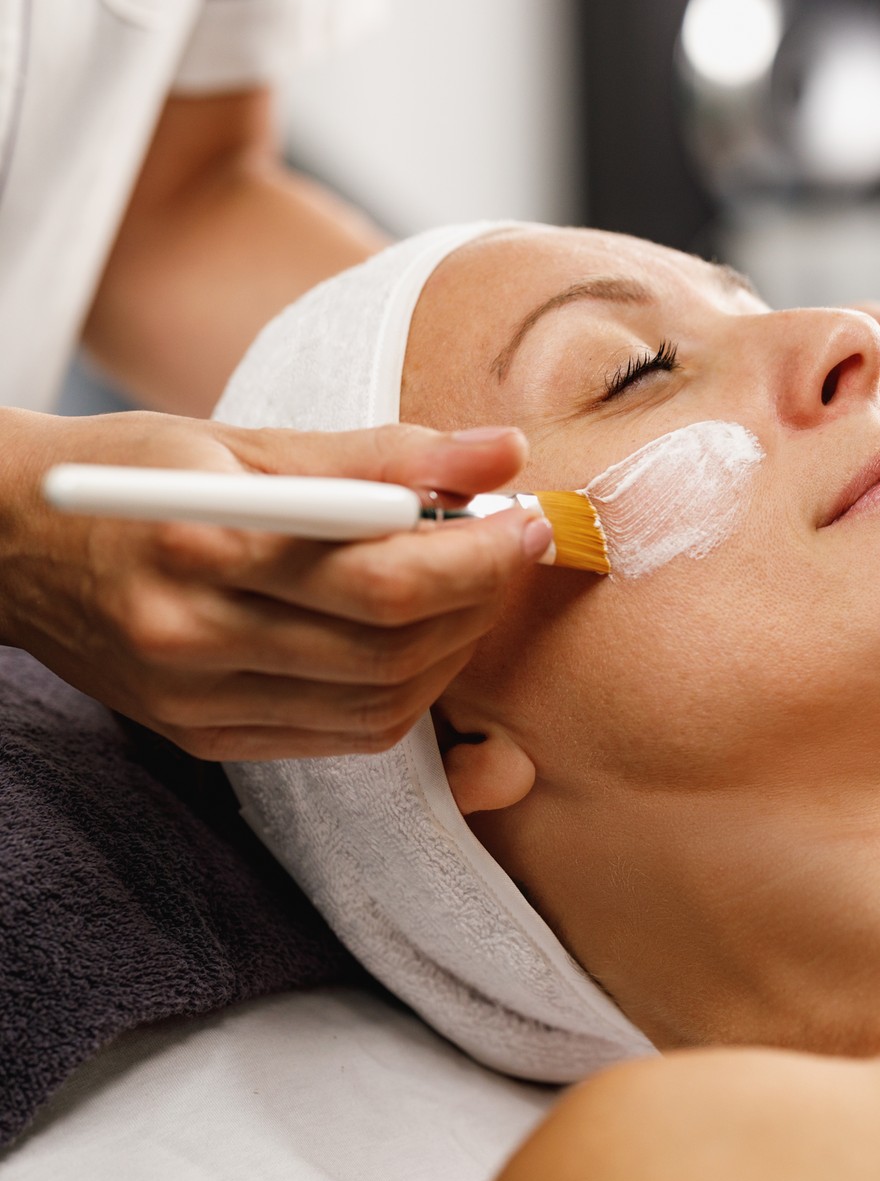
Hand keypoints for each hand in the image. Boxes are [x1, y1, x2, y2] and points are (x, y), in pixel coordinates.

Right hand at [0, 409, 550, 759]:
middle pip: (391, 649)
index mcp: (199, 544)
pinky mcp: (204, 738)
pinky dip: (407, 693)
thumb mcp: (249, 441)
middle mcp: (192, 637)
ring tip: (470, 587)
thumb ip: (384, 453)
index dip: (478, 557)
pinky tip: (419, 638)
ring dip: (454, 652)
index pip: (381, 578)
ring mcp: (194, 701)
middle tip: (512, 547)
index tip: (526, 519)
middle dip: (479, 600)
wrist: (9, 544)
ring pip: (381, 705)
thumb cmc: (138, 471)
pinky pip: (345, 736)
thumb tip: (505, 451)